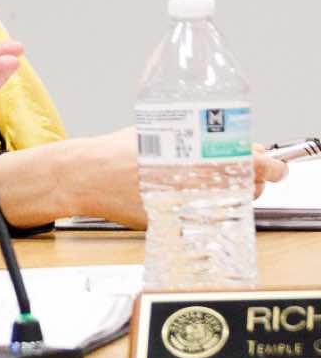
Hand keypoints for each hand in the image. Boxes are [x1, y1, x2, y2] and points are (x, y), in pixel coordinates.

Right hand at [0, 128, 289, 227]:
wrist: (81, 177)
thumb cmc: (111, 153)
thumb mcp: (154, 133)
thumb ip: (190, 138)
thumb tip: (221, 142)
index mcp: (189, 161)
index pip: (249, 166)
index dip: (269, 166)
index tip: (277, 165)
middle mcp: (189, 188)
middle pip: (245, 188)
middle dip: (251, 179)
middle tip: (246, 170)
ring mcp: (182, 209)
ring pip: (227, 204)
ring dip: (231, 193)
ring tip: (216, 181)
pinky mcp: (171, 224)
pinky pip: (202, 217)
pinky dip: (205, 207)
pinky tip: (191, 195)